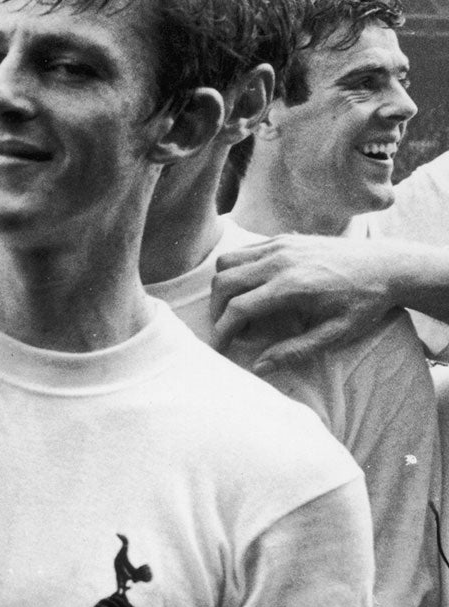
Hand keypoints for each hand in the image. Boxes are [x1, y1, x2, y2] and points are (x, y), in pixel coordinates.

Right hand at [210, 234, 408, 370]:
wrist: (389, 265)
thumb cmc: (365, 302)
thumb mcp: (336, 334)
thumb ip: (295, 350)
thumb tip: (258, 367)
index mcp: (292, 286)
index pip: (238, 308)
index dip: (222, 332)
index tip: (218, 348)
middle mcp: (281, 261)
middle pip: (224, 282)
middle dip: (216, 310)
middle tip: (225, 329)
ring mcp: (281, 245)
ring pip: (227, 262)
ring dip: (223, 287)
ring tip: (235, 307)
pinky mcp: (284, 239)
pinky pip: (244, 251)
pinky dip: (237, 270)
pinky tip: (252, 288)